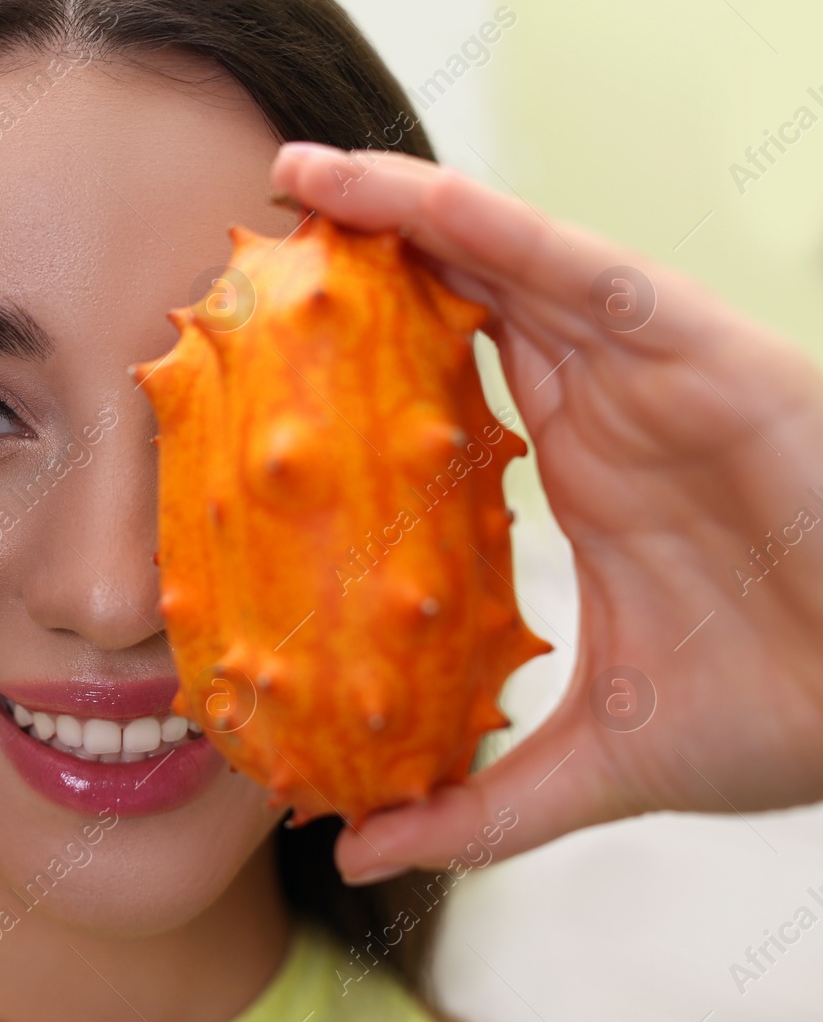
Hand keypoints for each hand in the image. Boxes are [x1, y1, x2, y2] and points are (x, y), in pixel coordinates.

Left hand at [268, 141, 822, 882]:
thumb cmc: (787, 712)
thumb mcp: (598, 759)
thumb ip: (479, 804)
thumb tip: (358, 847)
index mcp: (572, 472)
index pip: (445, 390)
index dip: (359, 359)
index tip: (260, 357)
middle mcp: (598, 402)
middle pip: (458, 302)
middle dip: (361, 262)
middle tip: (252, 242)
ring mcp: (642, 367)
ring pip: (503, 255)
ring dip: (398, 207)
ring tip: (296, 174)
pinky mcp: (694, 345)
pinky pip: (572, 263)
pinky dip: (484, 222)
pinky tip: (397, 196)